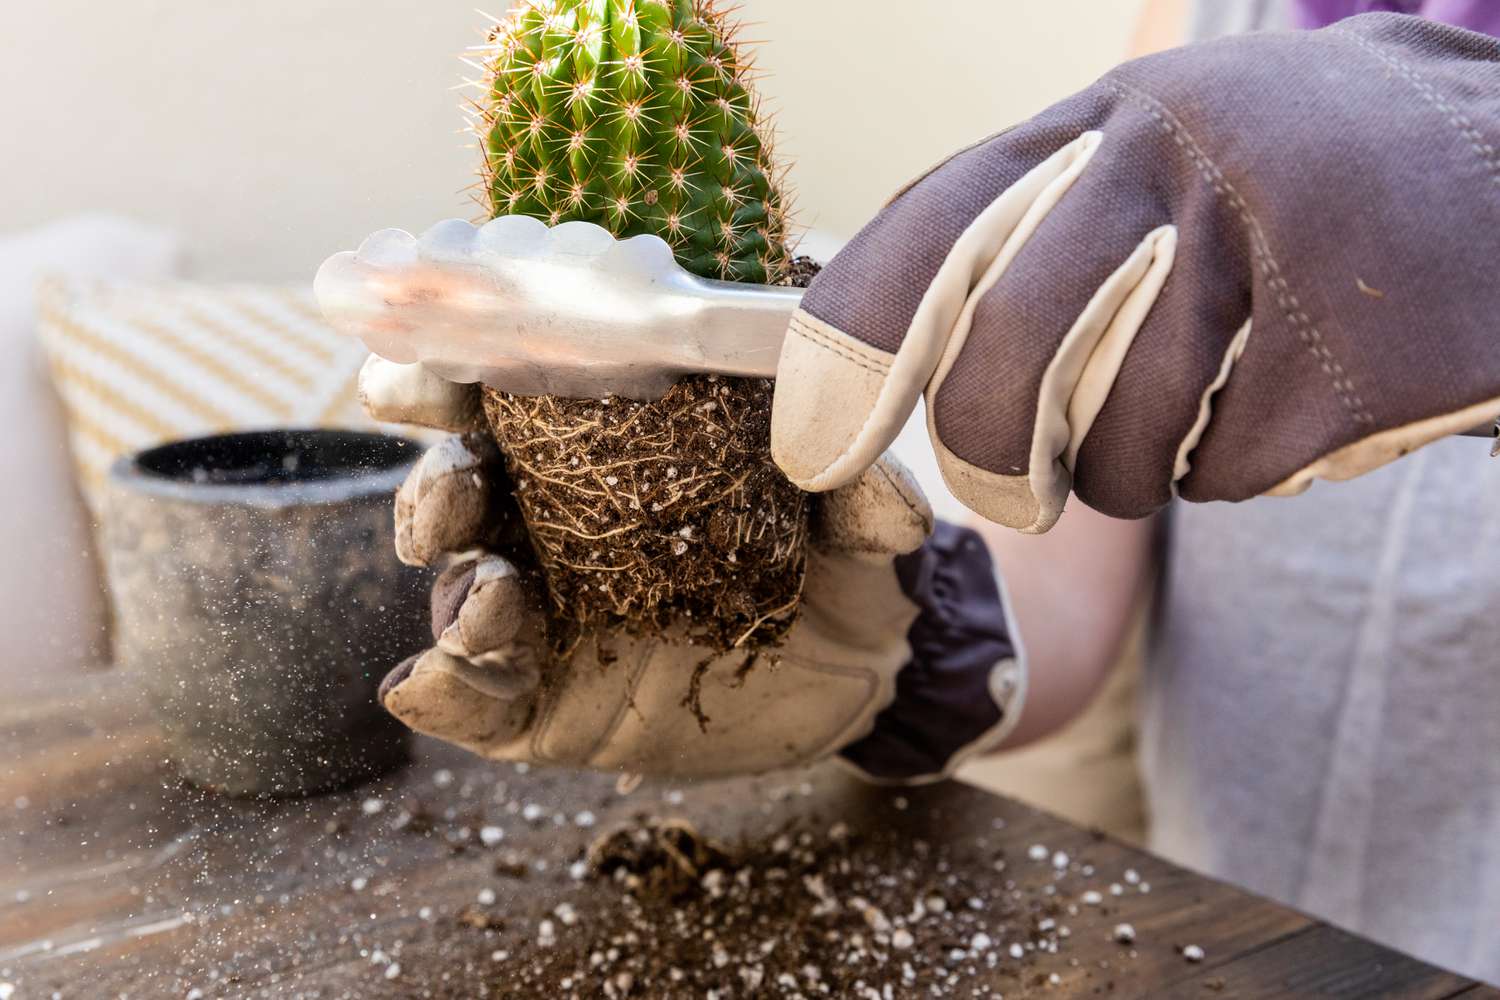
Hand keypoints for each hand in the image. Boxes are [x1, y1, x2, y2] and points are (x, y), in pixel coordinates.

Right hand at [363, 358, 1023, 782]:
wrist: (865, 687)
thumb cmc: (847, 570)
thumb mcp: (860, 521)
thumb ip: (860, 493)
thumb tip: (877, 481)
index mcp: (609, 448)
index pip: (512, 391)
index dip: (463, 366)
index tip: (450, 357)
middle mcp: (558, 521)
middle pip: (460, 480)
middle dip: (436, 474)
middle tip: (461, 482)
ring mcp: (548, 615)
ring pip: (456, 581)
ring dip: (450, 572)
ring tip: (495, 584)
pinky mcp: (544, 707)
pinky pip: (467, 699)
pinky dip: (443, 685)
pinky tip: (449, 670)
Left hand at [771, 14, 1499, 531]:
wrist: (1493, 169)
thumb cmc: (1275, 184)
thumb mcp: (1142, 160)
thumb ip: (1016, 228)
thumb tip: (857, 336)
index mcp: (1098, 123)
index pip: (927, 232)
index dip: (850, 347)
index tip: (812, 447)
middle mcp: (1167, 166)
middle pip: (1004, 354)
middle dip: (985, 452)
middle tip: (1010, 489)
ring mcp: (1262, 253)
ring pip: (1113, 442)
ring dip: (1134, 463)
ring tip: (1203, 392)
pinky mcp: (1345, 359)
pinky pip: (1219, 474)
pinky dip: (1234, 465)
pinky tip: (1292, 390)